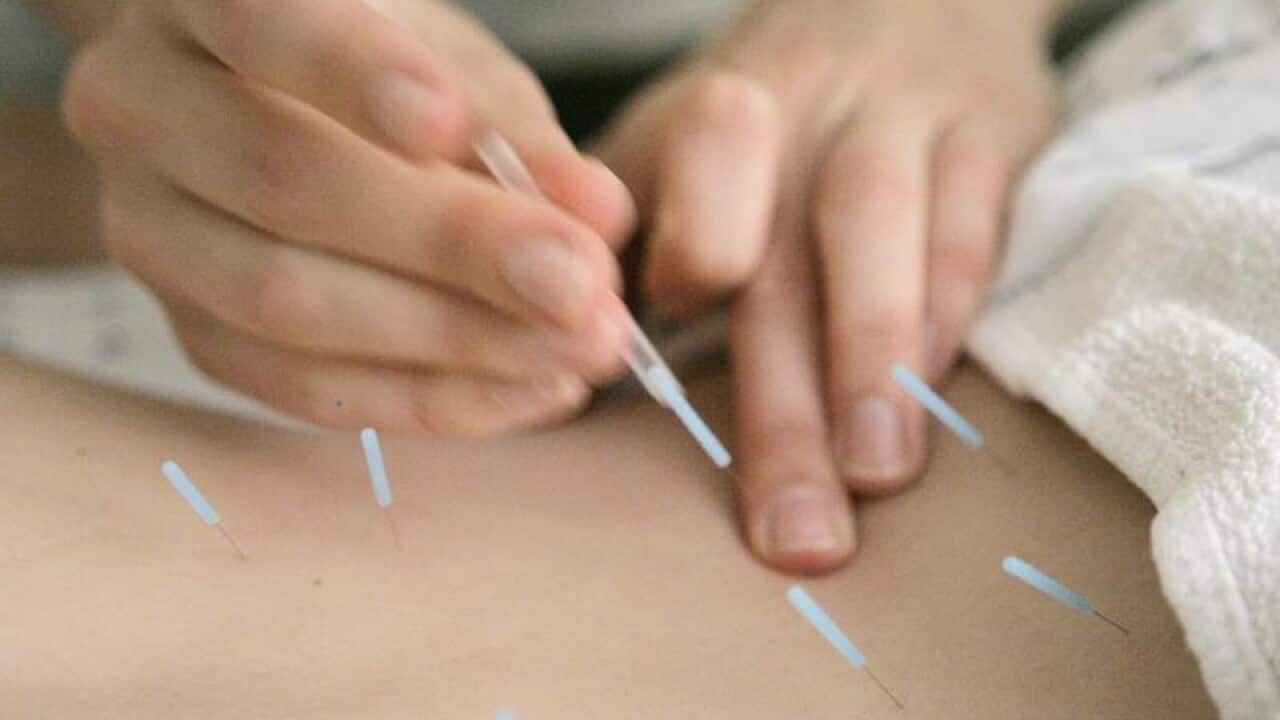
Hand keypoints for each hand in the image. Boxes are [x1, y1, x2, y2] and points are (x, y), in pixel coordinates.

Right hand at [63, 0, 635, 434]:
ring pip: (285, 302)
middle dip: (450, 245)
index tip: (450, 124)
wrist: (277, 125)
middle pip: (284, 181)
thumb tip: (596, 214)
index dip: (352, 75)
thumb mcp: (451, 69)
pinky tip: (531, 389)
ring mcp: (148, 231)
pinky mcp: (191, 333)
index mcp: (201, 1)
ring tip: (579, 347)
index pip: (259, 19)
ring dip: (455, 339)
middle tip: (582, 284)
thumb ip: (512, 131)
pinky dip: (432, 398)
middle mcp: (143, 110)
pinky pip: (303, 388)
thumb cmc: (381, 76)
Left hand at [598, 0, 1060, 571]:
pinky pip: (971, 227)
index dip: (696, 242)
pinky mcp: (991, 133)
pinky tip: (932, 397)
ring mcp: (900, 118)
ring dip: (875, 360)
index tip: (680, 321)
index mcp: (710, 116)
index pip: (695, 169)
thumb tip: (561, 365)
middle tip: (787, 529)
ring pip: (882, 234)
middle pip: (783, 257)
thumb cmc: (771, 109)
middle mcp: (801, 113)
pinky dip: (950, 314)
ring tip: (874, 473)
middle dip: (784, 401)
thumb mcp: (677, 139)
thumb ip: (626, 235)